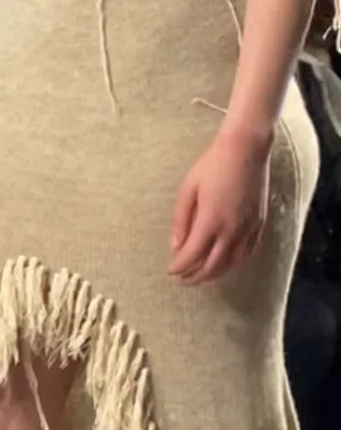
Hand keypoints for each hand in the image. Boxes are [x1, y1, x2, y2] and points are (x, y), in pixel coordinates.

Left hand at [169, 128, 271, 285]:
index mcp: (210, 221)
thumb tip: (176, 246)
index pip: (192, 256)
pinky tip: (224, 265)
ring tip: (200, 276)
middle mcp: (231, 230)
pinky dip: (233, 264)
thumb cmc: (212, 165)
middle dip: (194, 277)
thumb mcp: (187, 190)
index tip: (171, 271)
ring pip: (230, 264)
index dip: (180, 267)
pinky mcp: (259, 224)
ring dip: (213, 274)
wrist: (246, 149)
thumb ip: (180, 221)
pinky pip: (246, 253)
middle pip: (211, 266)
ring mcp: (248, 228)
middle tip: (182, 280)